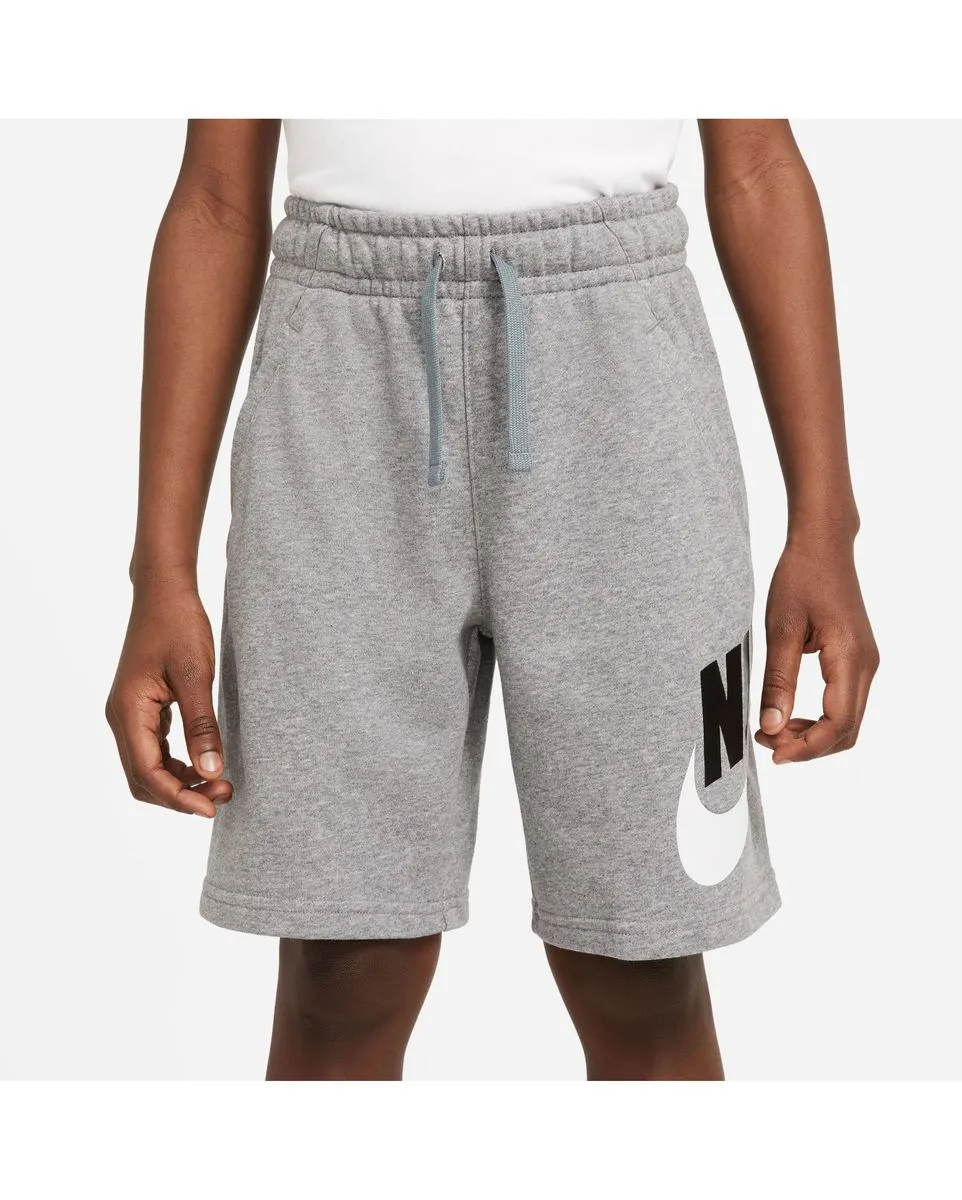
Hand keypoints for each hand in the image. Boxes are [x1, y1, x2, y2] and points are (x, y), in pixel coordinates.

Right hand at [106, 580, 231, 815]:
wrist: (164, 592)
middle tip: (223, 795)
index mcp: (128, 711)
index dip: (178, 797)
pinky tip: (205, 762)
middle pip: (143, 778)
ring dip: (180, 781)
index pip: (147, 773)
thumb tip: (211, 771)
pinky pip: (154, 749)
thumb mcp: (196, 676)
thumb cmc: (178, 625)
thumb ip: (202, 725)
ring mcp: (130, 714)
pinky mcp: (142, 708)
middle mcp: (121, 717)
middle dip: (181, 794)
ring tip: (220, 782)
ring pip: (148, 767)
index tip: (211, 808)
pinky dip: (177, 764)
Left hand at [755, 532, 878, 763]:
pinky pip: (845, 703)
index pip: (838, 724)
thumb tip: (772, 726)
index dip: (806, 748)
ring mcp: (865, 663)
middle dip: (808, 746)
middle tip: (766, 741)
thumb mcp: (780, 628)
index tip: (773, 753)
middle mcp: (866, 665)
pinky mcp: (857, 659)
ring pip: (848, 721)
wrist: (823, 546)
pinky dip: (819, 719)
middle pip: (847, 730)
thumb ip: (777, 680)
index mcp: (849, 658)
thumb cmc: (800, 579)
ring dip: (813, 734)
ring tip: (773, 729)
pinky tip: (789, 713)